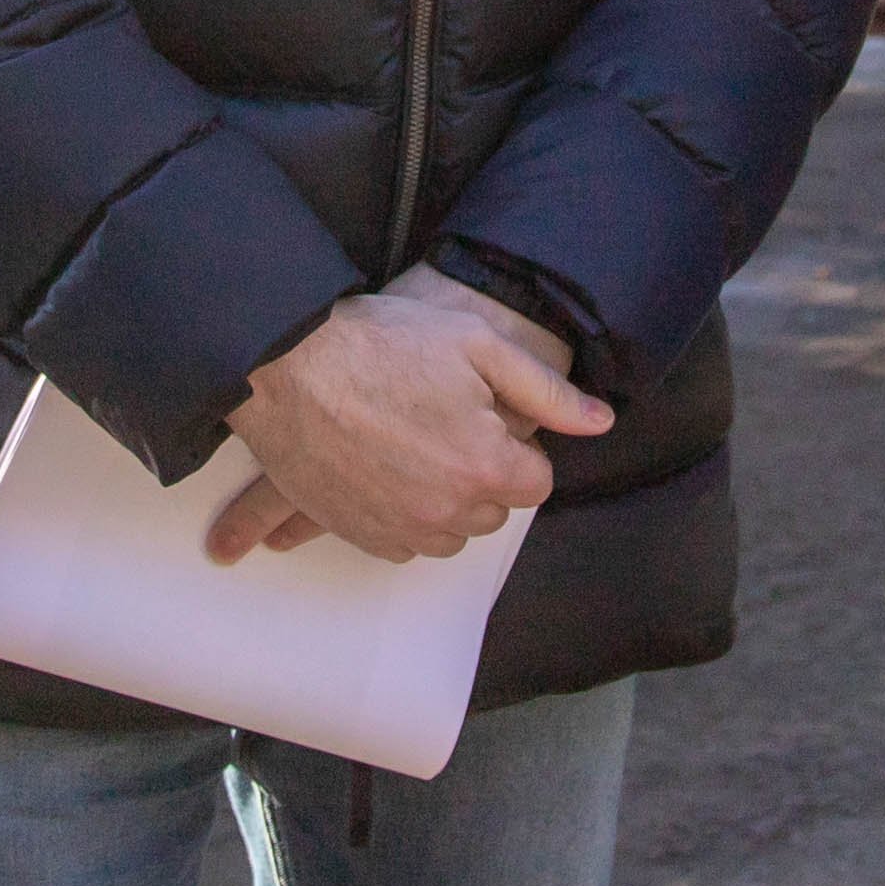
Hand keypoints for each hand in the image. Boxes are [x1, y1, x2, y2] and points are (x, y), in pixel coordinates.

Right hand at [209, 271, 613, 565]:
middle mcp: (445, 511)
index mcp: (484, 466)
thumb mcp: (476, 344)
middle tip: (444, 422)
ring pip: (448, 532)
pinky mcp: (356, 533)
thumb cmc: (379, 343)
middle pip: (491, 511)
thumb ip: (546, 390)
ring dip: (443, 499)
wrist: (283, 363)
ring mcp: (397, 528)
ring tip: (413, 443)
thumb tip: (601, 423)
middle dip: (480, 473)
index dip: (515, 446)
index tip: (485, 417)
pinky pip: (402, 542)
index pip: (534, 482)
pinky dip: (402, 514)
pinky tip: (384, 468)